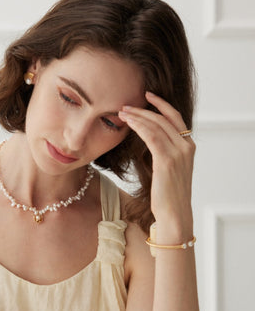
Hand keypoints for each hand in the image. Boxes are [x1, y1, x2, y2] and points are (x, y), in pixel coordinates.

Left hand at [118, 92, 195, 232]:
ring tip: (123, 112)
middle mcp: (186, 147)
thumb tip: (149, 140)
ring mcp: (179, 153)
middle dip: (144, 109)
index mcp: (189, 147)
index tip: (147, 96)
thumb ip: (163, 153)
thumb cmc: (168, 196)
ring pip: (156, 125)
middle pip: (164, 118)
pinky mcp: (167, 160)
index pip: (175, 117)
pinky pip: (152, 136)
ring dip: (138, 116)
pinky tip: (128, 123)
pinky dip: (139, 126)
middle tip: (126, 105)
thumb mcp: (169, 170)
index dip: (161, 104)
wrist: (174, 215)